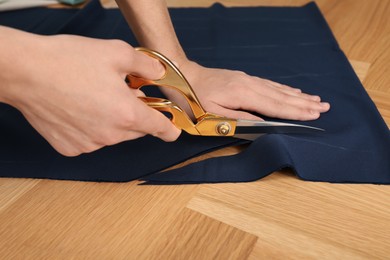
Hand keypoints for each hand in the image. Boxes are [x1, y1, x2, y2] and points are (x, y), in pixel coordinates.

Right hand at [0, 29, 180, 155]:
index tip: (172, 130)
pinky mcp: (71, 148)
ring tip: (95, 98)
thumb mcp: (117, 52)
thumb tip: (158, 73)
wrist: (26, 72)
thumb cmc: (69, 61)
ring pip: (113, 136)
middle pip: (136, 130)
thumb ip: (146, 65)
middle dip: (135, 114)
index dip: (169, 129)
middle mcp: (111, 135)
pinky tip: (79, 110)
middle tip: (121, 93)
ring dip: (112, 122)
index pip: (160, 129)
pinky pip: (91, 140)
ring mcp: (89, 144)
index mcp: (127, 114)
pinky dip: (91, 128)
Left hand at [164, 60, 329, 120]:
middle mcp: (250, 84)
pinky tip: (292, 92)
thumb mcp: (212, 114)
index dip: (295, 112)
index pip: (275, 106)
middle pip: (281, 96)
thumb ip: (238, 119)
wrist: (184, 74)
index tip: (314, 115)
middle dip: (303, 104)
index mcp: (243, 95)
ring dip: (297, 96)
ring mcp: (248, 79)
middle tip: (324, 107)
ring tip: (315, 100)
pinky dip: (283, 89)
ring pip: (277, 89)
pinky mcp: (244, 78)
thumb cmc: (194, 99)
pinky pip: (269, 84)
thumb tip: (262, 124)